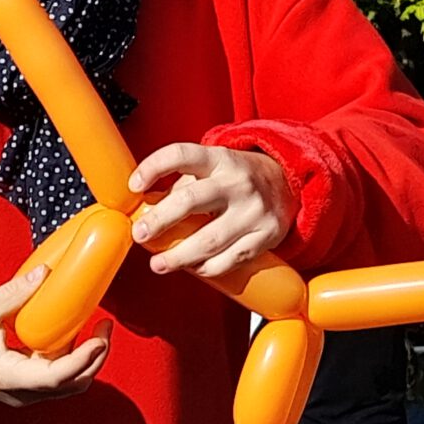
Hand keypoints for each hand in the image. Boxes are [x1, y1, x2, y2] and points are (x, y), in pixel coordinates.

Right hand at [0, 267, 111, 406]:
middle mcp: (19, 393)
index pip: (58, 377)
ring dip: (86, 360)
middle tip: (106, 328)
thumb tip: (47, 272)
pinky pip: (54, 377)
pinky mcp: (21, 386)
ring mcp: (21, 393)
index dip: (86, 358)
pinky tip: (71, 333)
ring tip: (95, 328)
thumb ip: (16, 293)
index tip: (100, 336)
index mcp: (8, 378)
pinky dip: (69, 359)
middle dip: (96, 359)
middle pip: (71, 385)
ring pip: (66, 384)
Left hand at [125, 143, 294, 278]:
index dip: (153, 167)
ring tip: (158, 264)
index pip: (180, 154)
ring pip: (209, 240)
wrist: (289, 182)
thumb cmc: (238, 177)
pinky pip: (230, 259)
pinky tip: (193, 268)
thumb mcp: (213, 167)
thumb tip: (144, 210)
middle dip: (160, 220)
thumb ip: (182, 184)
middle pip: (190, 200)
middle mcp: (236, 182)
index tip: (133, 185)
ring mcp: (253, 210)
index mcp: (219, 159)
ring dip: (178, 256)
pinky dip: (207, 267)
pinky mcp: (266, 235)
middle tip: (140, 234)